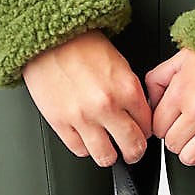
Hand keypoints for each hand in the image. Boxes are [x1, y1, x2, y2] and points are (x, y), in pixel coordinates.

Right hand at [22, 30, 151, 165]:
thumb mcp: (119, 64)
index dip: (145, 131)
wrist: (47, 38)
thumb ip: (131, 93)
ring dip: (109, 155)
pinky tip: (86, 138)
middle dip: (134, 151)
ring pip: (105, 157)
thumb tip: (139, 116)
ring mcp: (82, 117)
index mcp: (126, 89)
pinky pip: (79, 150)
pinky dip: (85, 147)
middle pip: (132, 147)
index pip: (147, 126)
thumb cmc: (81, 46)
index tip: (141, 132)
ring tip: (107, 148)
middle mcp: (106, 106)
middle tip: (131, 150)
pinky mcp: (60, 122)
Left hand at [145, 49, 194, 173]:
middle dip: (175, 138)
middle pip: (173, 145)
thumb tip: (151, 102)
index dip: (161, 125)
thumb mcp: (181, 58)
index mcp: (183, 93)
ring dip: (189, 151)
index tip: (168, 121)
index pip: (158, 127)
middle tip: (182, 128)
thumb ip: (159, 79)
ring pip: (191, 158)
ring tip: (194, 140)